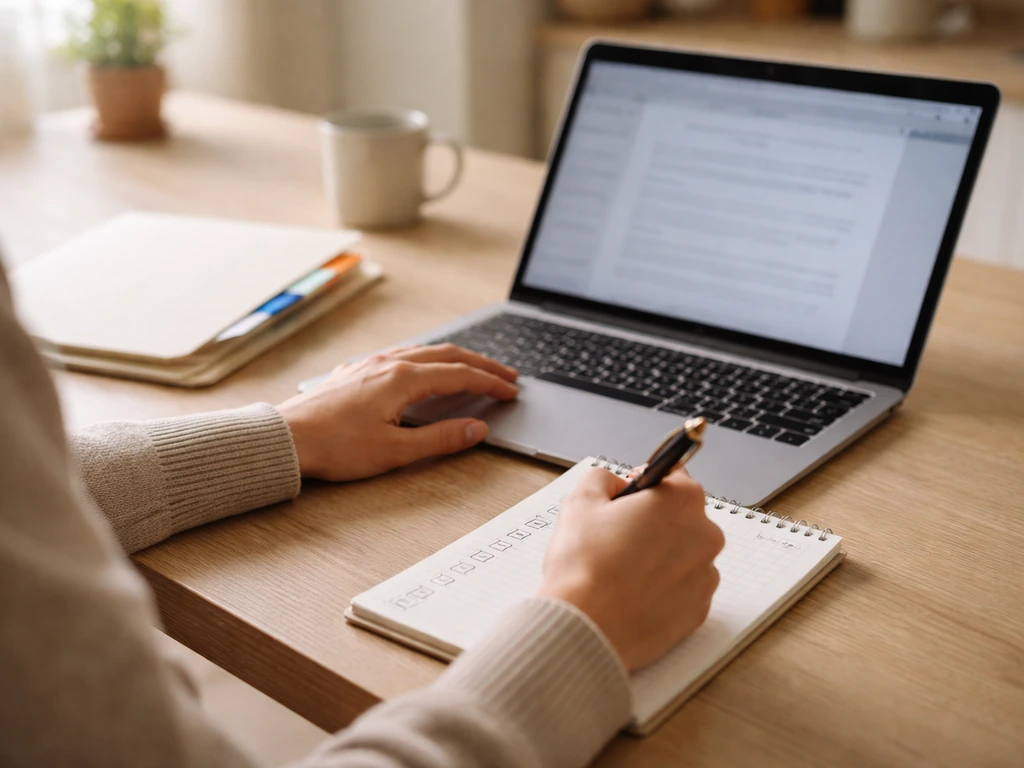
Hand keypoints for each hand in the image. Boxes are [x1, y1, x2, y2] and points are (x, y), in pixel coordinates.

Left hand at [278, 344, 517, 480]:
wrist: (284, 440)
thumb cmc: (334, 447)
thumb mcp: (394, 451)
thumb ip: (440, 439)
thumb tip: (476, 429)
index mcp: (402, 379)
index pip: (460, 375)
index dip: (490, 383)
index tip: (511, 391)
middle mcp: (388, 363)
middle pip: (446, 355)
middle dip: (480, 364)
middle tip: (506, 375)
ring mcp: (369, 365)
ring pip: (422, 351)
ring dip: (454, 359)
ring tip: (473, 368)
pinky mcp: (354, 373)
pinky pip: (400, 355)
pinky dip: (425, 359)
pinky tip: (421, 369)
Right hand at [537, 467, 723, 671]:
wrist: (586, 627)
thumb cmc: (583, 566)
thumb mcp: (580, 501)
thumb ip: (603, 478)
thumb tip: (614, 483)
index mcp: (681, 500)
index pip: (674, 475)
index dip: (646, 484)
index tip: (628, 498)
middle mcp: (705, 535)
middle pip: (681, 516)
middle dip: (653, 521)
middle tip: (616, 537)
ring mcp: (705, 576)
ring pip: (683, 553)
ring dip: (659, 555)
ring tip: (621, 570)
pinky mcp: (699, 610)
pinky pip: (683, 588)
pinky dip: (663, 587)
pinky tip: (632, 592)